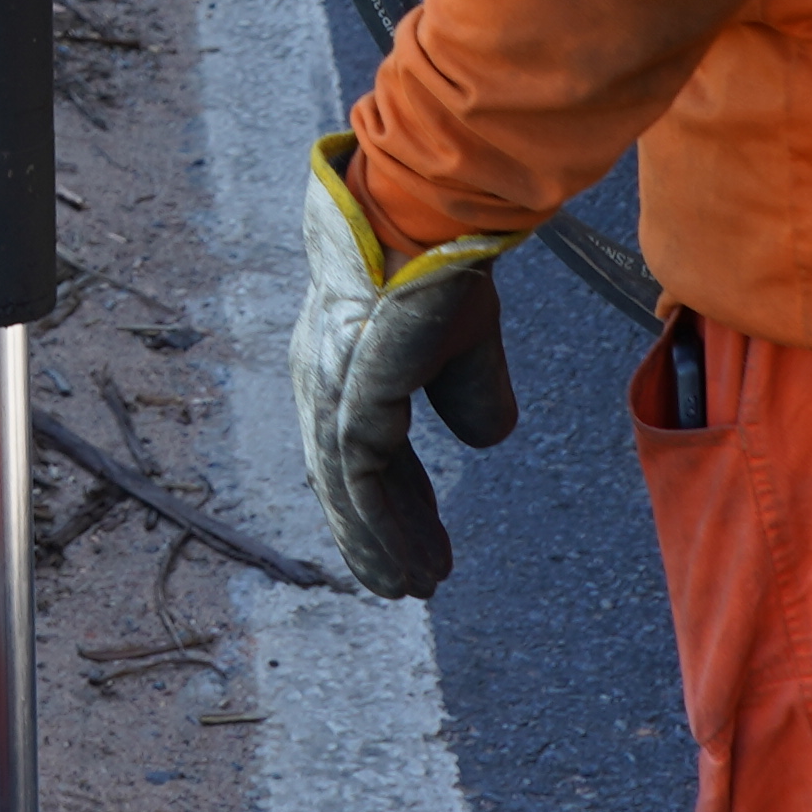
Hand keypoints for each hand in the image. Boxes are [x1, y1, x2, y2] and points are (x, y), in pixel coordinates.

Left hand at [292, 136, 519, 596]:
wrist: (435, 221)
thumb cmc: (446, 265)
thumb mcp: (466, 345)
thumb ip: (471, 393)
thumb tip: (487, 439)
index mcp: (345, 362)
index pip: (363, 450)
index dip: (396, 502)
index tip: (424, 543)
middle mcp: (324, 381)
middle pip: (345, 481)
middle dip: (379, 536)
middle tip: (411, 585)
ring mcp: (330, 394)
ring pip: (348, 494)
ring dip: (383, 547)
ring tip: (415, 590)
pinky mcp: (348, 403)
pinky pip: (360, 487)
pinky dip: (385, 532)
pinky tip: (414, 565)